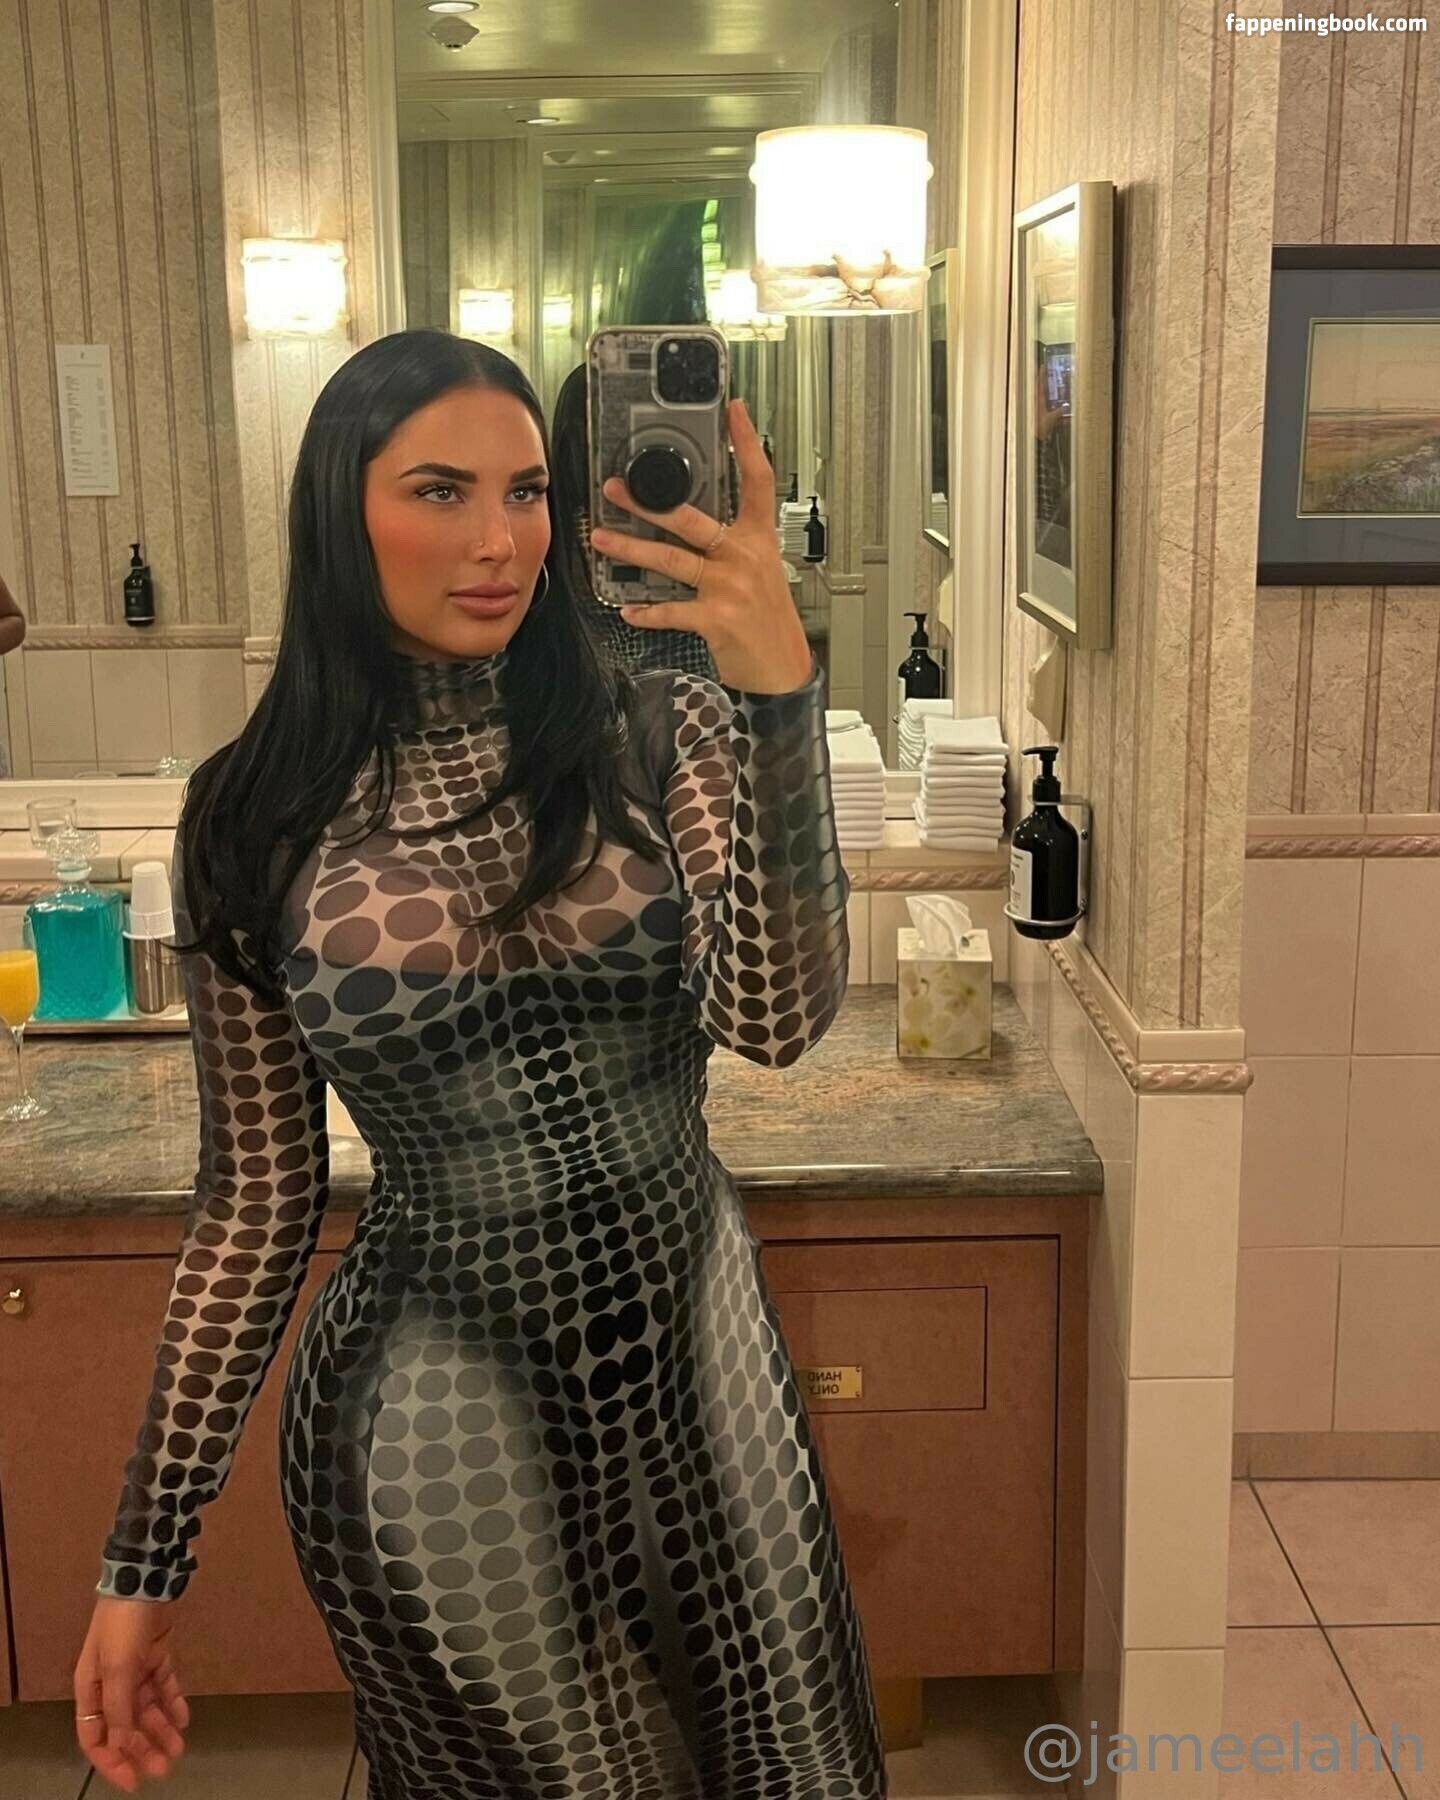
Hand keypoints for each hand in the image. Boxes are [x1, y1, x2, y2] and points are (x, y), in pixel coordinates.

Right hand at [75, 1596, 190, 1790]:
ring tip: (179, 1748)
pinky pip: (164, 1685)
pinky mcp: (158, 1652)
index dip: (112, 1760)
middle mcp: (111, 1681)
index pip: (95, 1736)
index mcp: (91, 1687)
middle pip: (125, 1725)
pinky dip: (173, 1702)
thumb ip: (119, 1709)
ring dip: (161, 1729)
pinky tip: (184, 1718)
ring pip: (147, 1708)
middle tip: (165, 1767)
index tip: (133, 1781)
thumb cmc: (124, 1624)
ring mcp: (135, 1666)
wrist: (146, 1577)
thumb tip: (122, 1746)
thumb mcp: (117, 1668)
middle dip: (142, 1748)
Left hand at [589, 398, 815, 693]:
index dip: (747, 443)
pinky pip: (672, 610)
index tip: (734, 411)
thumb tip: (688, 523)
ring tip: (603, 540)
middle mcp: (744, 556)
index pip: (758, 481)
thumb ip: (730, 544)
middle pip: (691, 518)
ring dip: (631, 550)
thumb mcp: (760, 570)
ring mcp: (730, 586)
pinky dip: (647, 612)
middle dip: (648, 503)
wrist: (783, 667)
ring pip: (670, 560)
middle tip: (615, 489)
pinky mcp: (717, 617)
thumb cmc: (767, 618)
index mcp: (758, 538)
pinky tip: (629, 610)